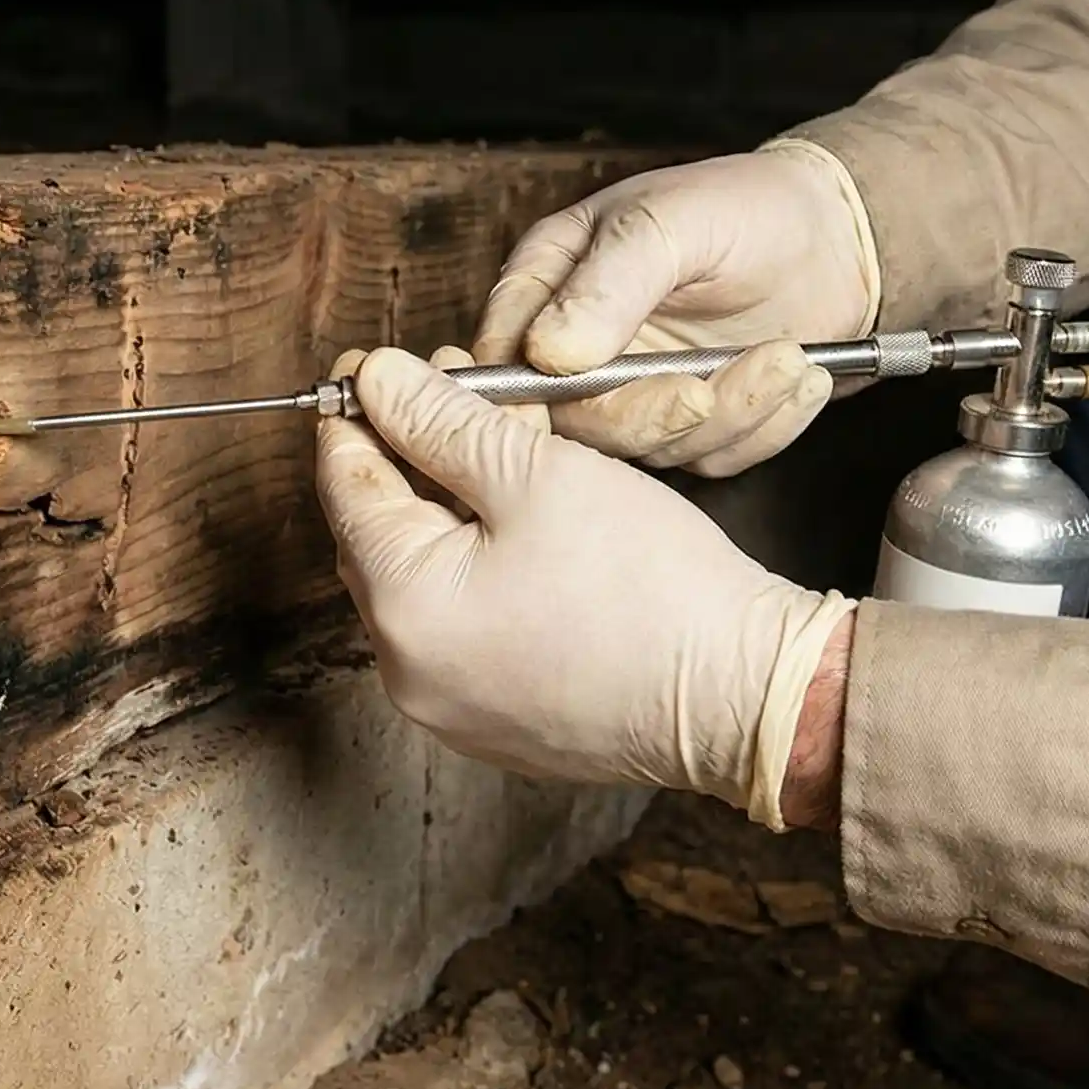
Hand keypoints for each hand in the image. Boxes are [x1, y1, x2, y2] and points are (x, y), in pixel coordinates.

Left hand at [316, 346, 854, 827]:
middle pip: (376, 539)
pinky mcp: (499, 723)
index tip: (364, 366)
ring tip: (501, 448)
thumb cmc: (650, 584)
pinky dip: (475, 570)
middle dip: (406, 457)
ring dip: (445, 511)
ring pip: (421, 584)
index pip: (345, 490)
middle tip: (449, 393)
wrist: (742, 696)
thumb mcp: (536, 473)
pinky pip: (462, 629)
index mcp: (405, 608)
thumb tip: (376, 382)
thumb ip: (441, 421)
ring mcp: (453, 708)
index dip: (354, 417)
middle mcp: (409, 673)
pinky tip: (522, 526)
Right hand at [474, 141, 879, 476]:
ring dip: (729, 414)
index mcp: (550, 284)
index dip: (529, 394)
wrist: (839, 238)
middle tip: (705, 391)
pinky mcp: (691, 427)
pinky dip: (764, 426)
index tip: (586, 397)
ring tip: (787, 359)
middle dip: (650, 415)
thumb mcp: (672, 222)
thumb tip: (548, 354)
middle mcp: (580, 348)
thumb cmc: (746, 208)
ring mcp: (635, 394)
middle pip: (576, 424)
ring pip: (652, 450)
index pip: (504, 357)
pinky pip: (712, 458)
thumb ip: (609, 284)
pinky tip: (797, 376)